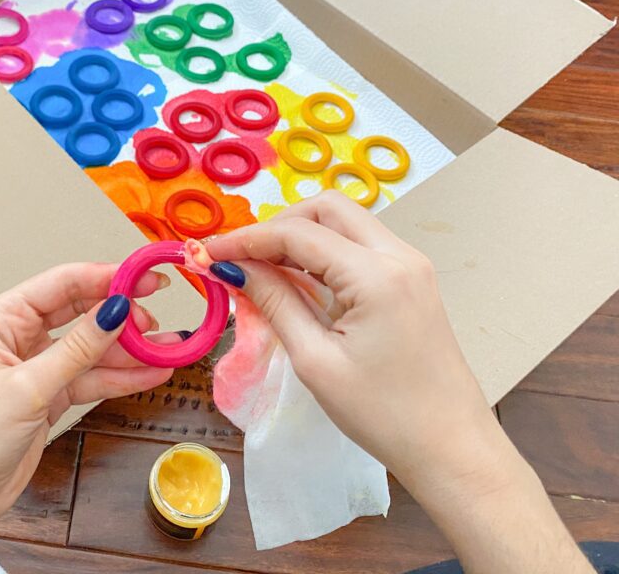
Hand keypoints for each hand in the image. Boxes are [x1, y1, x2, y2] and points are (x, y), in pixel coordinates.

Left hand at [0, 262, 174, 565]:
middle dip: (122, 314)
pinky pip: (94, 378)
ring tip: (170, 348)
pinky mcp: (53, 395)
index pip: (63, 284)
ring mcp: (40, 366)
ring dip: (130, 350)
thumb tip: (117, 310)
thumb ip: (77, 348)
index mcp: (5, 317)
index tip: (146, 280)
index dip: (107, 278)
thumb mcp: (28, 387)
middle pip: (83, 311)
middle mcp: (22, 334)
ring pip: (94, 348)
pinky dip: (123, 377)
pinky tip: (153, 372)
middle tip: (158, 319)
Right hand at [205, 190, 503, 491]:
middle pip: (326, 209)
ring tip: (261, 270)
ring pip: (345, 223)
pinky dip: (323, 252)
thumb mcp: (315, 361)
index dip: (246, 239)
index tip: (206, 253)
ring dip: (300, 236)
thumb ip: (274, 302)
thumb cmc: (383, 414)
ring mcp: (410, 265)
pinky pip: (359, 246)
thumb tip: (233, 268)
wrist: (452, 448)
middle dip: (276, 225)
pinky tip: (296, 280)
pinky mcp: (412, 280)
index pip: (297, 234)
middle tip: (239, 257)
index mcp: (376, 275)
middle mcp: (399, 255)